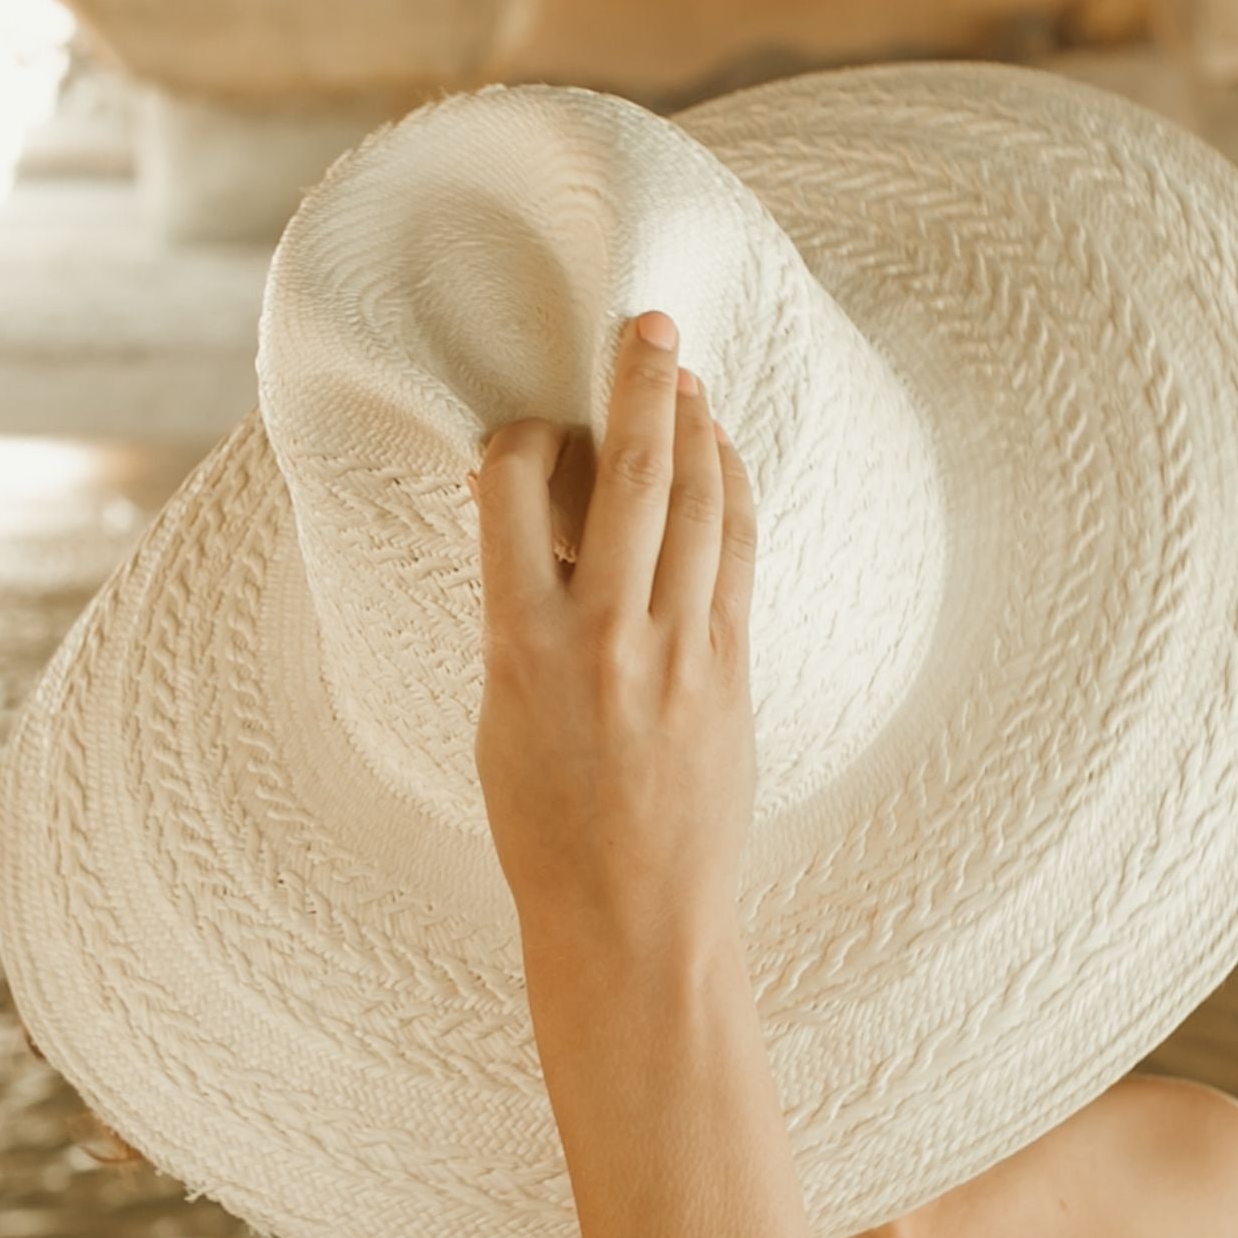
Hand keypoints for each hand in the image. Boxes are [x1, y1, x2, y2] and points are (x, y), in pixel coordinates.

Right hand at [468, 309, 758, 969]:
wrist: (632, 917)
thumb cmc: (547, 827)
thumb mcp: (498, 715)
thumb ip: (517, 616)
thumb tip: (538, 528)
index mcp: (522, 645)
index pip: (517, 493)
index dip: (525, 441)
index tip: (530, 428)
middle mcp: (606, 637)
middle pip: (633, 476)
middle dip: (640, 385)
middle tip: (645, 320)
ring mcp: (680, 652)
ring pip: (702, 504)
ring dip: (697, 427)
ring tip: (685, 375)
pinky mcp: (733, 672)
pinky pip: (739, 555)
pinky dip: (733, 492)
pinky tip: (723, 457)